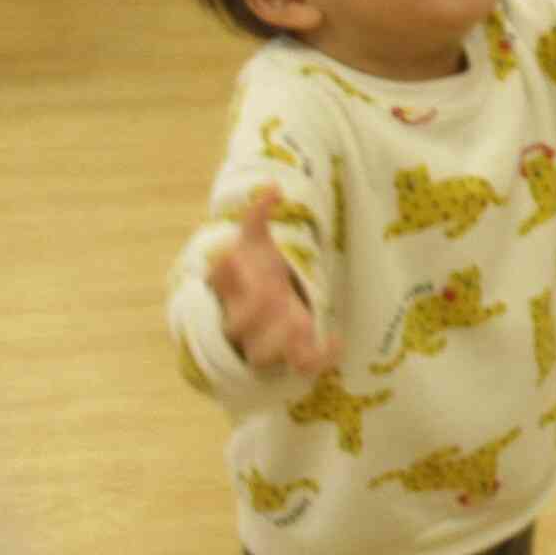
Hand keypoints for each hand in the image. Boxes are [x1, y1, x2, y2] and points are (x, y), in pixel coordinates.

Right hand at [207, 187, 337, 376]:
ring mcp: (263, 342)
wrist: (261, 312)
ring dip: (281, 340)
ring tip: (302, 321)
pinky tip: (337, 339)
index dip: (224, 274)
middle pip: (237, 326)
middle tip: (272, 291)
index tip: (234, 255)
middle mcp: (241, 320)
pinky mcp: (289, 356)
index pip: (218, 284)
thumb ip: (258, 216)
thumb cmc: (255, 272)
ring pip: (262, 354)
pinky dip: (320, 358)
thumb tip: (273, 187)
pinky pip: (301, 367)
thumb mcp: (255, 243)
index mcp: (230, 290)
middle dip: (253, 309)